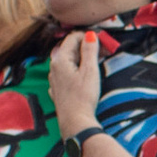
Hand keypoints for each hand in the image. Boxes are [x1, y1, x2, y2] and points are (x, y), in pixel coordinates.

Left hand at [46, 26, 103, 142]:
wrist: (75, 122)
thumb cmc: (83, 97)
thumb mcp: (90, 71)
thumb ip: (90, 50)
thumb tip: (90, 35)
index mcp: (60, 59)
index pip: (73, 37)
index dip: (88, 36)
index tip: (102, 41)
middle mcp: (54, 67)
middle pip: (70, 48)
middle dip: (85, 46)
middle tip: (103, 51)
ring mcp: (54, 78)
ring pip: (67, 60)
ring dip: (81, 58)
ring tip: (96, 62)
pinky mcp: (57, 88)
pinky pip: (66, 72)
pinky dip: (76, 69)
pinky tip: (85, 76)